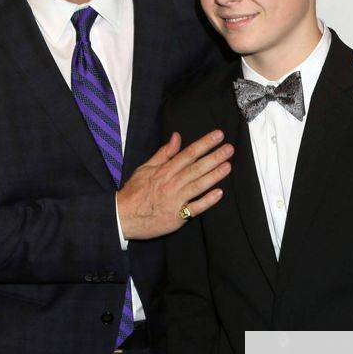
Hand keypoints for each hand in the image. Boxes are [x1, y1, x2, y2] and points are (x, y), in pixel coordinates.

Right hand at [117, 129, 232, 239]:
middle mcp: (171, 183)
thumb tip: (177, 137)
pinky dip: (206, 201)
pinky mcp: (177, 216)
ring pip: (197, 185)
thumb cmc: (134, 192)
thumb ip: (164, 154)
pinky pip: (194, 208)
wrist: (122, 217)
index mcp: (164, 170)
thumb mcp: (145, 168)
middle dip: (214, 157)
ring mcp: (175, 199)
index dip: (204, 144)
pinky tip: (219, 193)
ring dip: (214, 175)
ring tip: (228, 166)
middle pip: (196, 167)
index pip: (188, 153)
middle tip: (230, 149)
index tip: (218, 136)